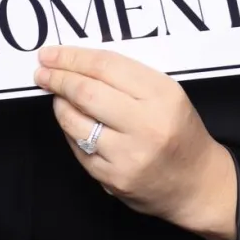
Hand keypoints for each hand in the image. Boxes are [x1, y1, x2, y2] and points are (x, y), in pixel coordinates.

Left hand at [34, 45, 238, 239]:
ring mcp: (129, 156)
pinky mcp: (115, 179)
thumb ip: (126, 77)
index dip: (72, 57)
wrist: (198, 184)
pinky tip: (73, 123)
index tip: (50, 54)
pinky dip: (70, 131)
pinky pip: (78, 148)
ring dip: (59, 105)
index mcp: (163, 96)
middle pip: (86, 93)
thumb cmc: (178, 131)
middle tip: (42, 72)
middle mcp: (147, 125)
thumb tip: (76, 63)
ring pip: (75, 122)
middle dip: (58, 79)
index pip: (106, 67)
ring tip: (57, 96)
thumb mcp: (166, 94)